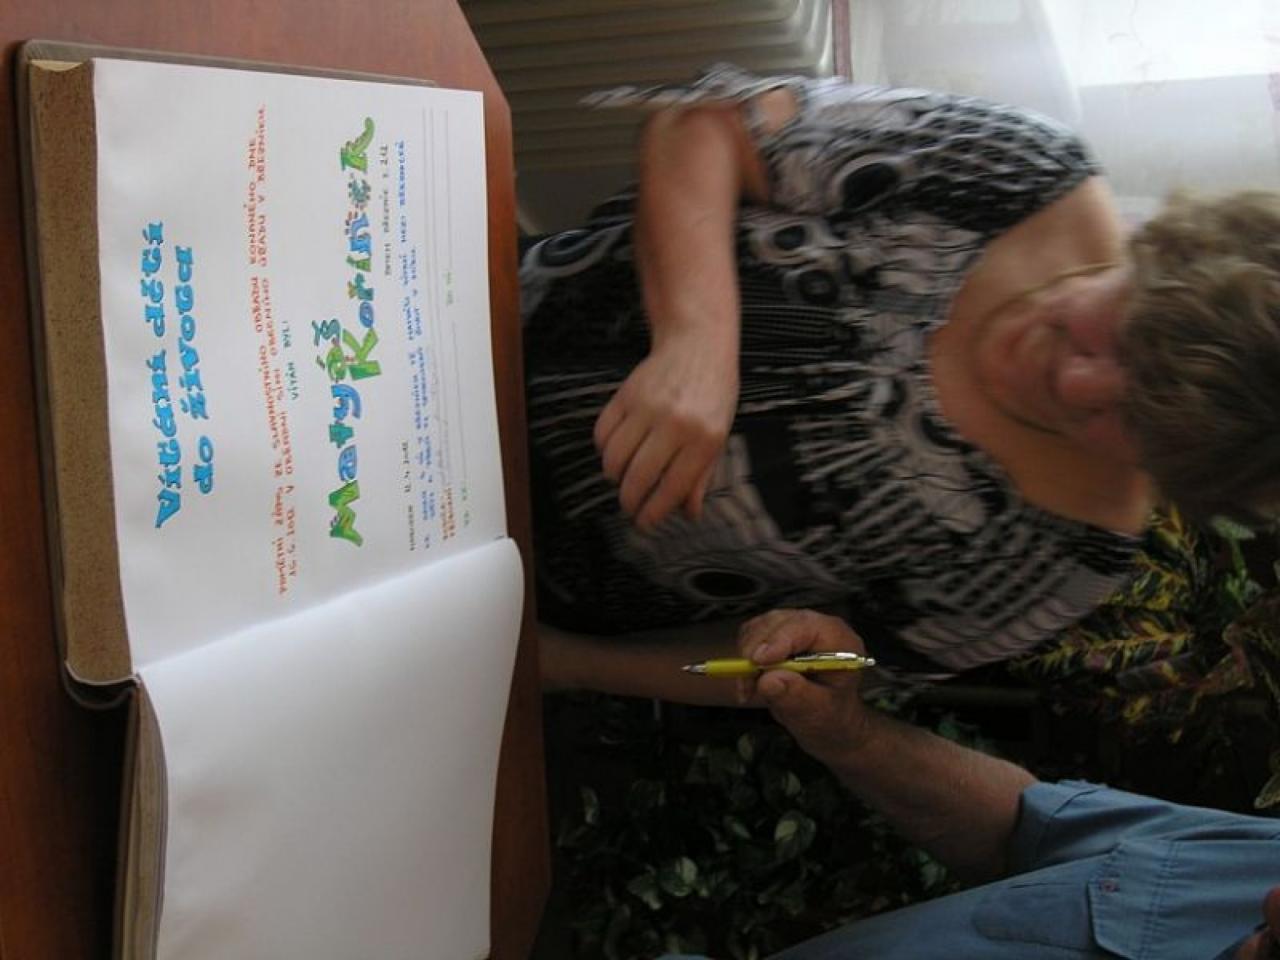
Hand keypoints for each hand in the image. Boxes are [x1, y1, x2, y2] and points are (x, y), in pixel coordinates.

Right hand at [594, 332, 737, 529]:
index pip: (671, 488)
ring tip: (622, 479)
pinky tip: (616, 452)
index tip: (644, 522)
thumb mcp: (719, 435)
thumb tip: (688, 512)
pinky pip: (603, 433)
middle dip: (629, 501)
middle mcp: (674, 424)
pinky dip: (604, 450)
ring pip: (615, 458)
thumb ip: (702, 475)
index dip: (653, 512)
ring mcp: (647, 408)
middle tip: (630, 506)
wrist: (697, 344)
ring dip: (614, 477)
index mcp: (704, 438)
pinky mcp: (625, 394)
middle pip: (638, 478)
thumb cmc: (714, 392)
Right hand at [736, 609, 872, 764]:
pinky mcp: (776, 631)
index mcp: (839, 640)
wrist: (828, 717)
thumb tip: (769, 680)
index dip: (779, 640)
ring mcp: (795, 626)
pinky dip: (744, 656)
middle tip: (747, 684)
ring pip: (760, 627)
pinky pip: (751, 634)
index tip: (758, 662)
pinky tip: (751, 680)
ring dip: (747, 657)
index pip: (806, 627)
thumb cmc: (830, 713)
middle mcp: (817, 626)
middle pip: (778, 623)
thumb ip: (797, 696)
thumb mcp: (819, 712)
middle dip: (756, 652)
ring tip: (750, 689)